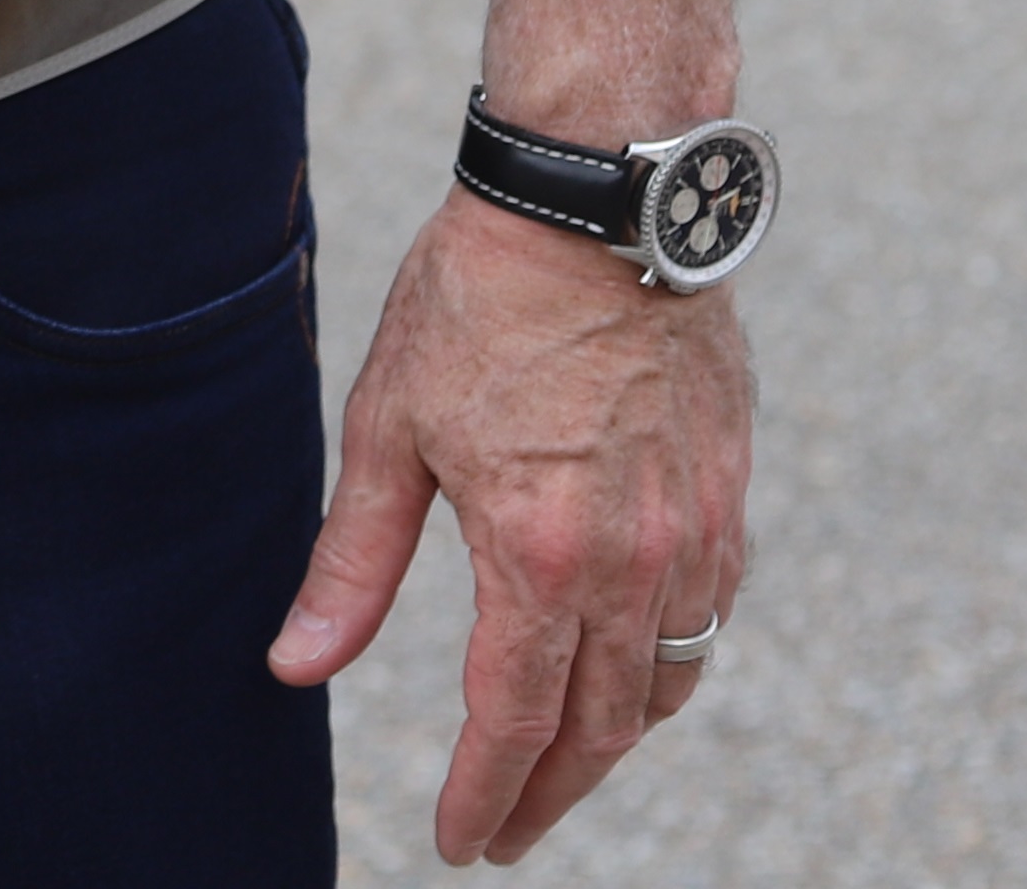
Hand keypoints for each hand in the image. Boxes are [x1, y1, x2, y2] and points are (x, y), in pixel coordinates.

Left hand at [267, 193, 751, 867]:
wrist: (599, 201)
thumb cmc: (477, 301)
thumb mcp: (388, 429)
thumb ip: (350, 563)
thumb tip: (295, 666)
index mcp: (540, 554)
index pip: (513, 722)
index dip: (484, 795)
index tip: (460, 843)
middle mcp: (635, 563)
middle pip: (599, 729)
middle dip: (547, 795)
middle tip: (506, 832)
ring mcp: (697, 533)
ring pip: (666, 686)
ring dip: (613, 745)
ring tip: (560, 770)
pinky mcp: (731, 495)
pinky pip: (710, 622)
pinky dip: (669, 671)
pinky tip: (633, 675)